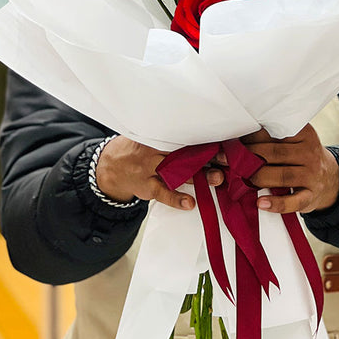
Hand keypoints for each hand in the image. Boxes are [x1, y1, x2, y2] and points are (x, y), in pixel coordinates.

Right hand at [95, 136, 222, 210]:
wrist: (111, 166)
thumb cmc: (140, 150)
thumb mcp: (151, 137)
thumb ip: (174, 136)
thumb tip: (208, 134)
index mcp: (159, 135)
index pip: (185, 134)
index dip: (206, 138)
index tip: (225, 139)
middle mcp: (155, 149)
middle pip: (185, 151)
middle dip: (208, 155)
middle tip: (228, 158)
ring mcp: (150, 168)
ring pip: (178, 171)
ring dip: (199, 176)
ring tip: (218, 178)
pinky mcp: (146, 186)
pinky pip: (162, 192)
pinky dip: (176, 198)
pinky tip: (190, 203)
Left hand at [238, 125, 338, 213]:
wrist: (329, 179)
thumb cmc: (300, 156)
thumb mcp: (293, 141)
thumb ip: (271, 137)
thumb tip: (235, 138)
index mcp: (303, 133)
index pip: (274, 131)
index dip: (250, 136)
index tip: (230, 140)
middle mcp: (309, 152)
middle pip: (274, 153)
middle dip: (247, 157)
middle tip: (226, 160)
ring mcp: (312, 175)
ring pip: (282, 175)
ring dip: (258, 178)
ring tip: (241, 180)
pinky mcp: (311, 196)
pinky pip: (294, 202)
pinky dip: (277, 204)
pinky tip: (261, 203)